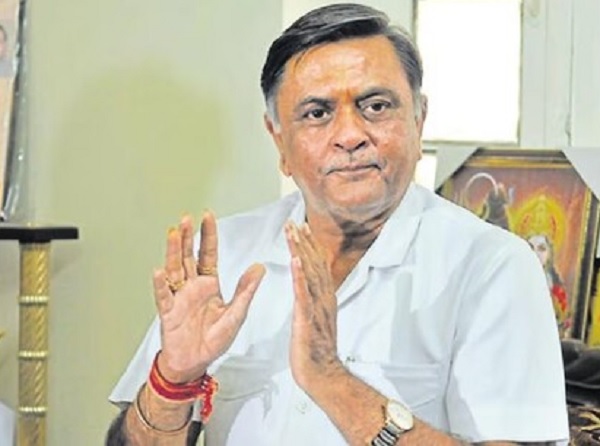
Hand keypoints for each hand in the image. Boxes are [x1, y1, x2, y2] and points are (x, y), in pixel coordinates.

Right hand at [153, 211, 265, 382]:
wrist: (196, 362)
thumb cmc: (214, 339)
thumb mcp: (237, 313)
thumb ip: (246, 290)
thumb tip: (260, 267)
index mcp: (209, 284)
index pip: (208, 253)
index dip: (208, 235)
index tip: (207, 216)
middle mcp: (191, 286)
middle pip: (188, 256)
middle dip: (188, 237)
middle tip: (186, 218)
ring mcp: (178, 297)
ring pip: (174, 270)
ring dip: (174, 252)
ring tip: (174, 234)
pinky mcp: (168, 312)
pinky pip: (164, 296)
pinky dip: (161, 284)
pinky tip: (159, 271)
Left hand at [285, 222, 343, 390]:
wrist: (321, 372)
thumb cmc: (315, 348)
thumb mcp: (315, 317)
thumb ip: (313, 298)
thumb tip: (308, 284)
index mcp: (324, 297)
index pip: (317, 264)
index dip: (309, 244)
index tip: (301, 227)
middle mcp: (323, 297)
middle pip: (314, 263)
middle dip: (303, 241)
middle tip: (293, 222)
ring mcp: (317, 307)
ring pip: (310, 272)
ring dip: (301, 250)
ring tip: (293, 232)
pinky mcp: (308, 318)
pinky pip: (304, 293)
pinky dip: (301, 275)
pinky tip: (296, 260)